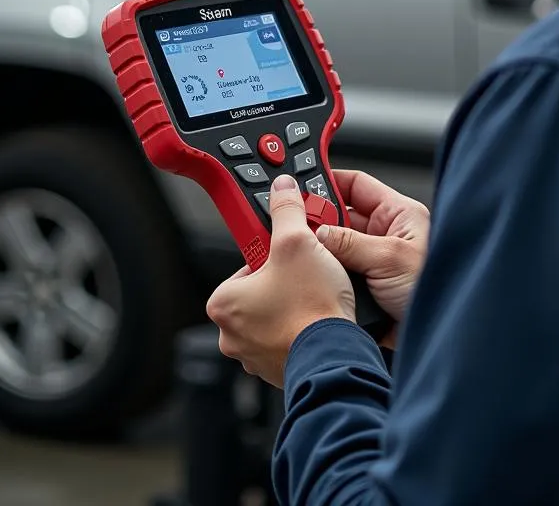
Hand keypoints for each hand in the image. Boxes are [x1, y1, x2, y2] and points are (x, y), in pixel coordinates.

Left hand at [206, 174, 355, 387]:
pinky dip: (303, 330)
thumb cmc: (310, 308)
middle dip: (285, 281)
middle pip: (261, 290)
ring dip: (295, 306)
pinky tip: (320, 320)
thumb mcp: (298, 242)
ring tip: (317, 298)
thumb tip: (281, 190)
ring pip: (275, 316)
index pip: (246, 264)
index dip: (273, 255)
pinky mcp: (279, 369)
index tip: (291, 254)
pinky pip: (289, 339)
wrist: (335, 355)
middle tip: (307, 275)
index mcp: (224, 303)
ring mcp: (254, 356)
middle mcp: (231, 334)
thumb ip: (286, 210)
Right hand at [316, 170, 430, 333]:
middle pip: (341, 217)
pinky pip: (336, 275)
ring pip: (334, 248)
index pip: (356, 186)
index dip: (329, 182)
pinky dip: (322, 276)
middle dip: (318, 221)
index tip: (302, 185)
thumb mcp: (390, 257)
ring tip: (301, 253)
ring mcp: (373, 263)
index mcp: (398, 215)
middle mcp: (384, 236)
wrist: (439, 338)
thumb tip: (318, 231)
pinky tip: (310, 278)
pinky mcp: (364, 289)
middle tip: (294, 225)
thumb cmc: (433, 289)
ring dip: (320, 252)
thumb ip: (351, 241)